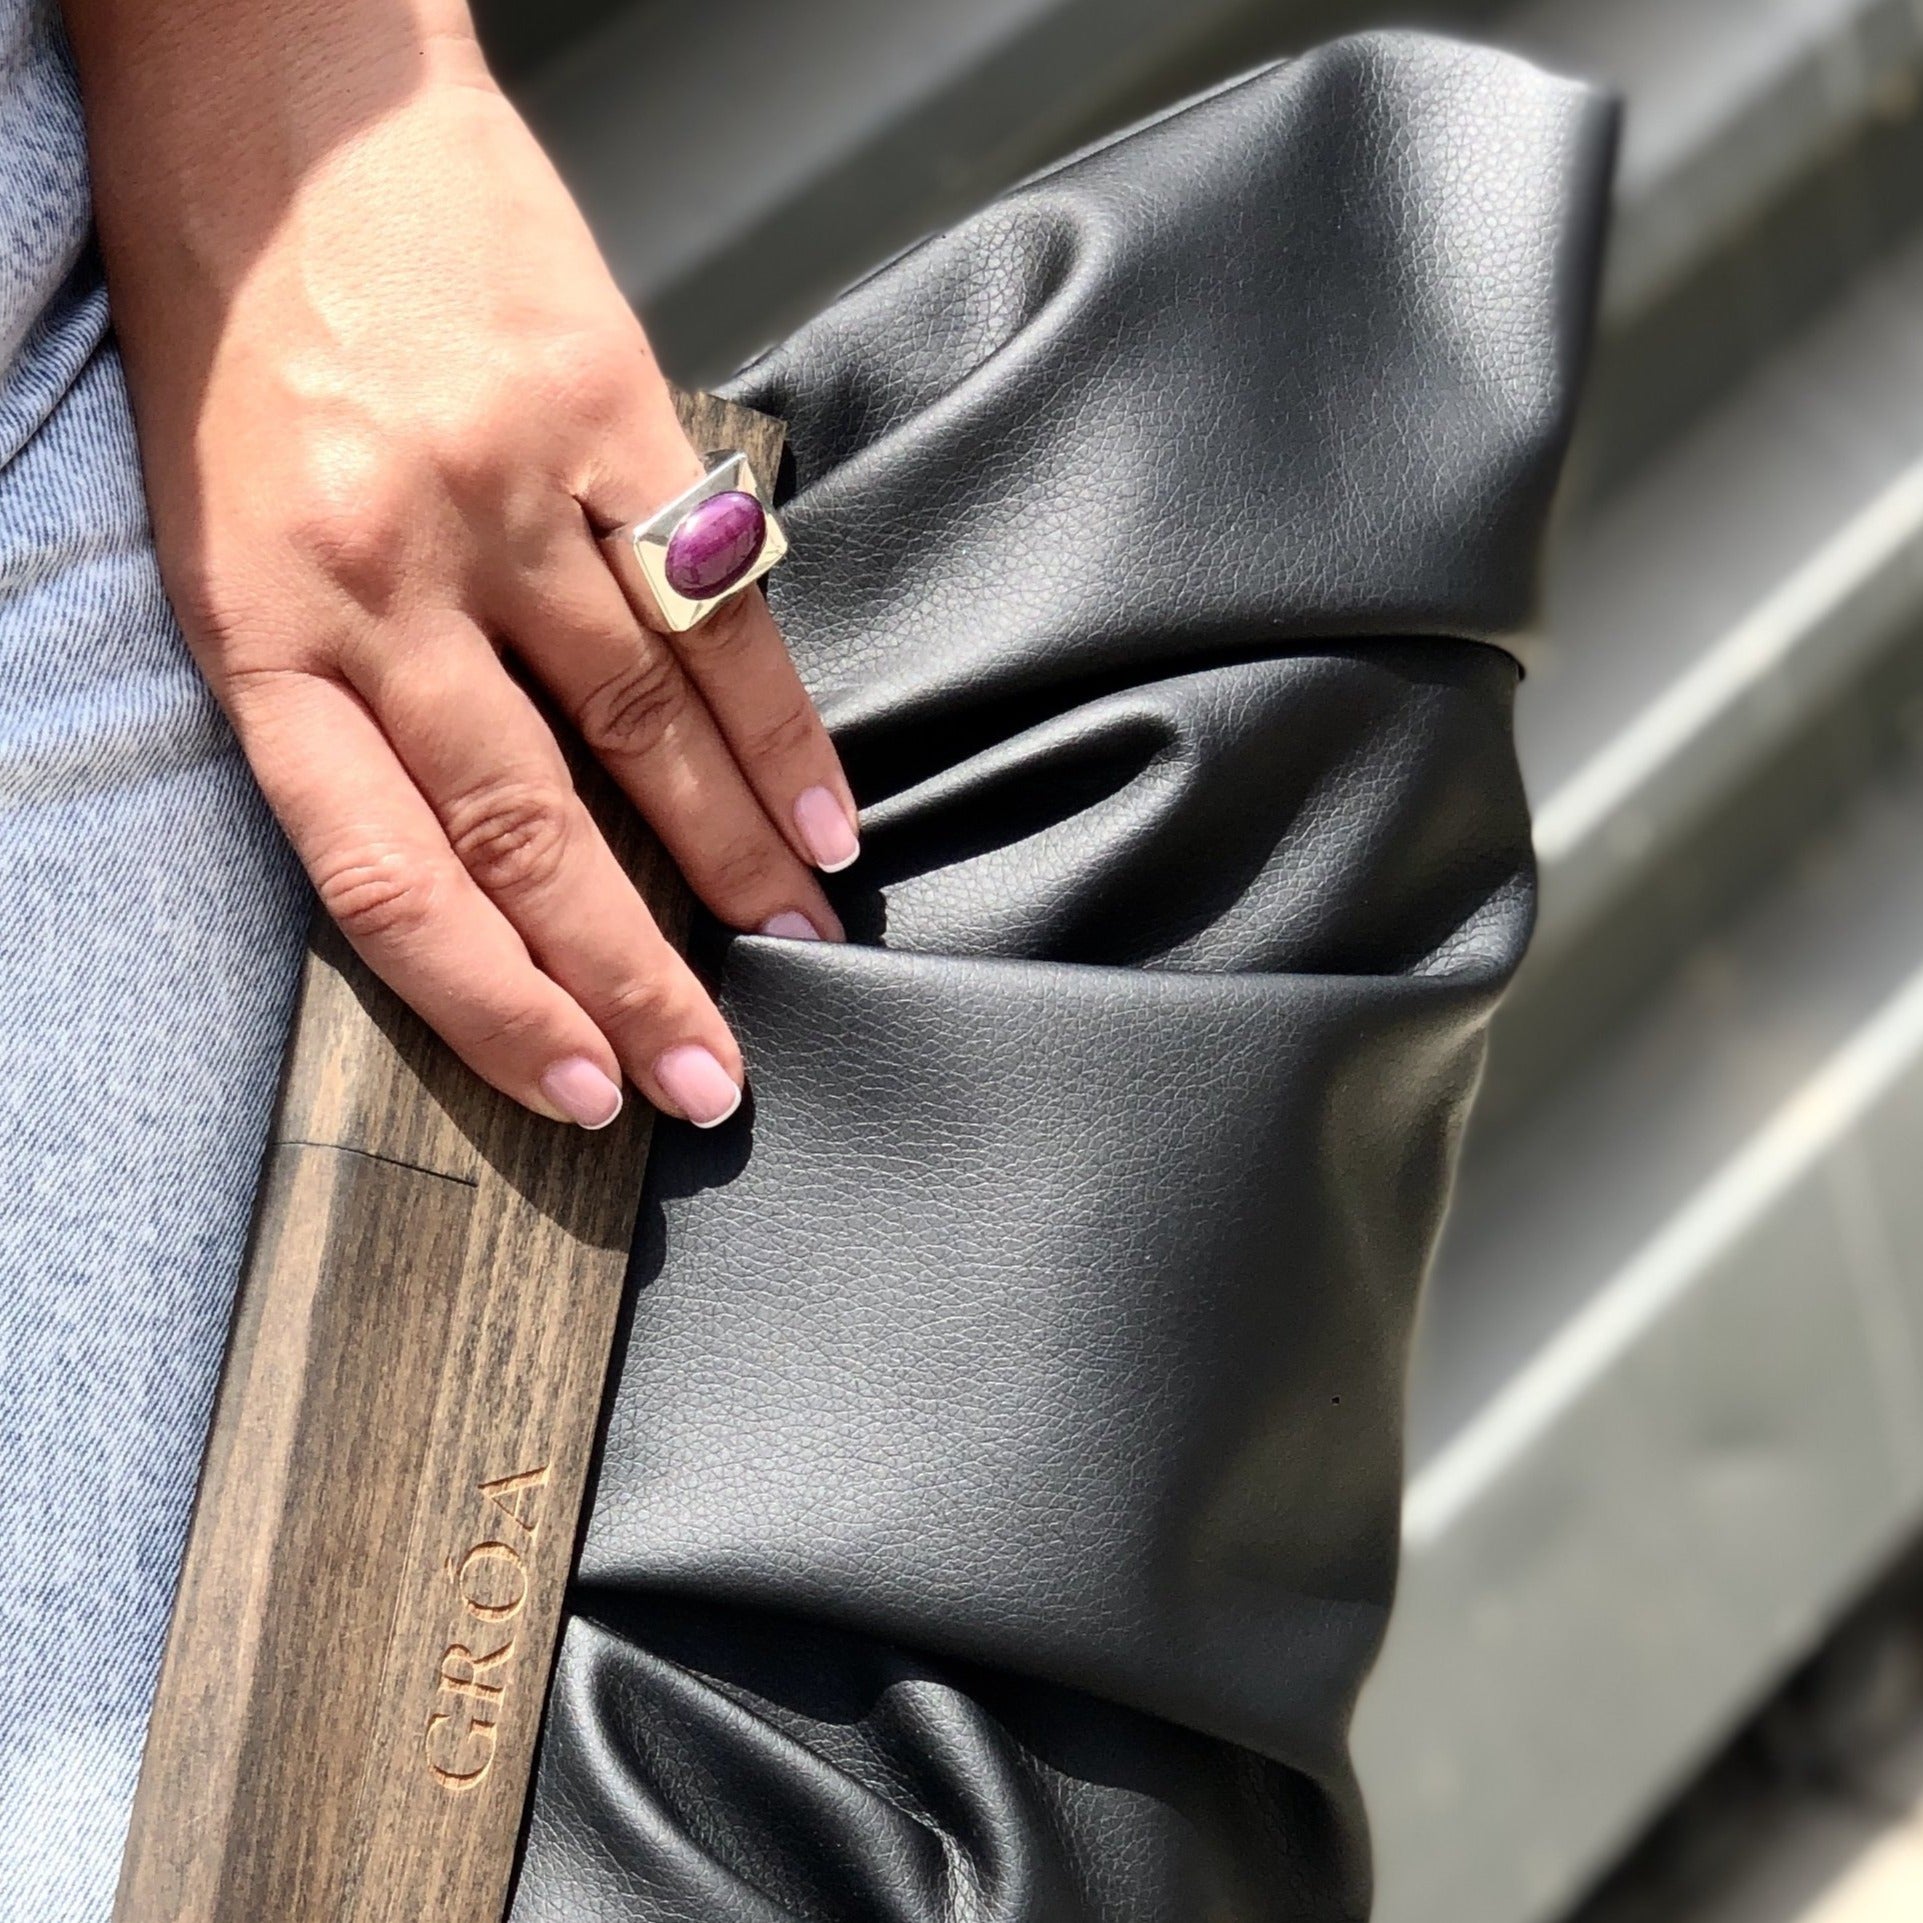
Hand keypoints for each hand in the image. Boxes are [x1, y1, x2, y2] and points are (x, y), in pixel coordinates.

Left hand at [63, 0, 858, 1127]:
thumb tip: (488, 855)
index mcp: (264, 625)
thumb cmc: (237, 328)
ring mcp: (506, 492)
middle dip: (639, 974)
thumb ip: (341, 697)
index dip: (497, 1005)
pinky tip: (825, 804)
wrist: (276, 94)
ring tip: (798, 943)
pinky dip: (780, 720)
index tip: (582, 1086)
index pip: (390, 875)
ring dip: (738, 857)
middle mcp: (385, 574)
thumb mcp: (220, 540)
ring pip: (648, 724)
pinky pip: (713, 599)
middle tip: (716, 1071)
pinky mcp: (607, 409)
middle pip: (536, 826)